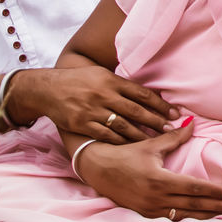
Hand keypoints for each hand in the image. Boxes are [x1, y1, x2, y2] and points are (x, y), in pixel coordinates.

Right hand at [9, 65, 178, 143]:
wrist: (47, 89)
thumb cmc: (79, 80)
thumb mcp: (101, 75)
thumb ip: (121, 84)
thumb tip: (147, 94)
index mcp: (111, 81)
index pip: (142, 93)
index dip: (160, 104)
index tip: (175, 112)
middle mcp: (103, 95)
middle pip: (136, 110)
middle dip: (156, 120)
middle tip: (171, 128)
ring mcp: (92, 111)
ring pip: (123, 125)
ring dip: (142, 134)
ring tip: (156, 139)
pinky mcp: (82, 124)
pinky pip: (106, 135)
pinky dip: (121, 141)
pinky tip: (133, 146)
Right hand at [77, 123, 221, 219]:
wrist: (97, 169)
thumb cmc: (125, 154)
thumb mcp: (150, 144)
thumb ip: (174, 137)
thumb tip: (192, 123)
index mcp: (159, 180)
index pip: (194, 188)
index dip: (214, 192)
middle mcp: (156, 198)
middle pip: (194, 205)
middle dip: (218, 208)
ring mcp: (150, 209)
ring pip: (186, 215)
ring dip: (208, 216)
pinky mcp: (145, 214)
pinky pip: (173, 218)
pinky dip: (190, 218)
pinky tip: (204, 218)